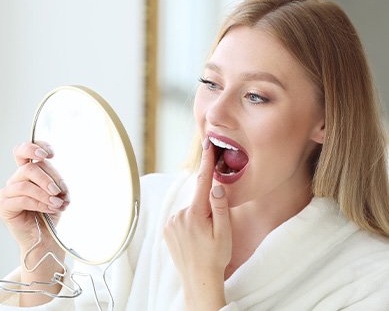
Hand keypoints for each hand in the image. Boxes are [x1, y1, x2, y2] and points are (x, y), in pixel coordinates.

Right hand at [0, 142, 68, 250]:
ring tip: (58, 203)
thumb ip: (56, 182)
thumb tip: (57, 184)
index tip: (51, 155)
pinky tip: (52, 208)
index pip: (24, 151)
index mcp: (30, 171)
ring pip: (26, 183)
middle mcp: (17, 178)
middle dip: (49, 178)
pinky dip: (41, 203)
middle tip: (59, 191)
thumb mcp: (59, 193)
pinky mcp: (5, 205)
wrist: (45, 235)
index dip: (35, 147)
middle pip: (30, 168)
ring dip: (46, 194)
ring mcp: (9, 191)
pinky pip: (23, 198)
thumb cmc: (51, 211)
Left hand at [164, 138, 231, 309]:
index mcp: (195, 214)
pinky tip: (194, 238)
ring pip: (190, 209)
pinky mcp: (166, 229)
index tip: (208, 144)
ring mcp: (171, 222)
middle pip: (198, 199)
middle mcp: (179, 215)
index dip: (206, 162)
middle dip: (208, 206)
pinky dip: (189, 221)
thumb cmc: (215, 257)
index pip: (202, 182)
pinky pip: (181, 218)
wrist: (198, 279)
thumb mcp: (224, 233)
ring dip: (198, 216)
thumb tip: (216, 185)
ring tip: (203, 237)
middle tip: (214, 228)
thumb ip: (220, 207)